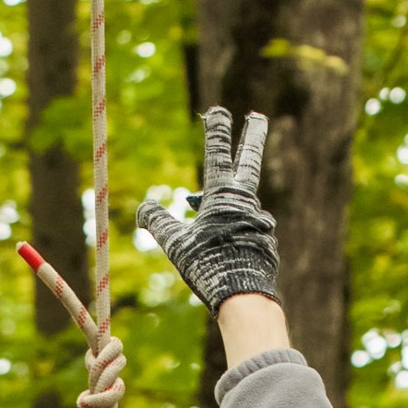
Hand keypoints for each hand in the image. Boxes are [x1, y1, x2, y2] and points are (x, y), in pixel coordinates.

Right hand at [137, 106, 280, 312]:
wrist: (245, 297)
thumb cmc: (208, 267)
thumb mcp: (175, 243)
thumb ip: (157, 221)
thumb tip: (143, 207)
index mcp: (224, 196)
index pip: (217, 153)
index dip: (216, 129)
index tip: (217, 110)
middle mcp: (246, 202)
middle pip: (249, 160)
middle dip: (252, 135)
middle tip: (258, 116)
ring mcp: (258, 220)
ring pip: (237, 205)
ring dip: (220, 206)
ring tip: (202, 219)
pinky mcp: (264, 240)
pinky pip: (242, 229)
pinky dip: (229, 231)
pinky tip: (220, 250)